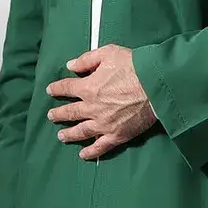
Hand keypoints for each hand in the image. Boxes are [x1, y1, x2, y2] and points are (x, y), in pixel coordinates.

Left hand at [45, 44, 158, 159]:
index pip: (66, 88)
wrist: (156, 85)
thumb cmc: (135, 66)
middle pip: (70, 112)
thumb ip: (87, 59)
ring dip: (69, 134)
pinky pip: (100, 147)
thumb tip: (70, 65)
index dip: (57, 89)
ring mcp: (104, 124)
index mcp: (88, 87)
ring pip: (81, 131)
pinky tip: (83, 154)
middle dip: (58, 114)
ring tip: (61, 136)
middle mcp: (92, 108)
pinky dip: (90, 151)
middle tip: (51, 115)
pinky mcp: (117, 135)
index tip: (51, 90)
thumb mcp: (108, 53)